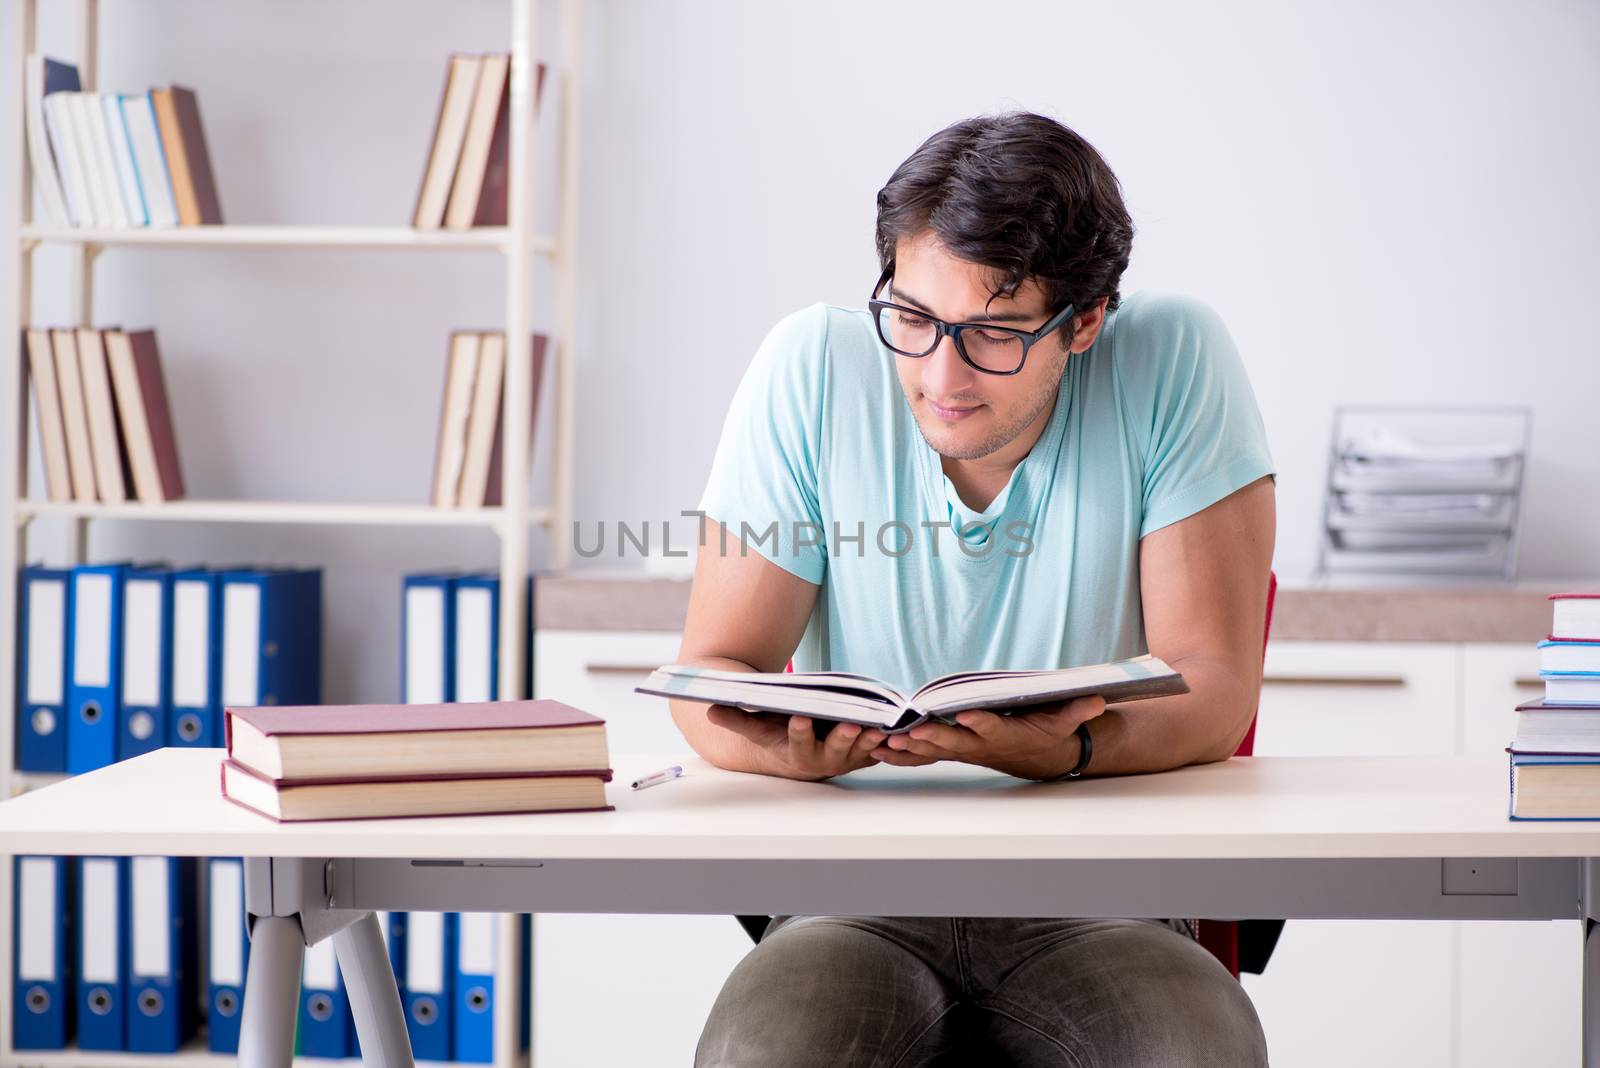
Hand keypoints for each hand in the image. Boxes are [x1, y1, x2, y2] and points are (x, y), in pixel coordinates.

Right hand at [704, 704, 886, 781]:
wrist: (801, 753)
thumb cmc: (778, 735)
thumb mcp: (757, 728)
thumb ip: (737, 719)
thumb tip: (709, 709)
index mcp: (797, 754)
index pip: (798, 743)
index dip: (800, 731)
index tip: (800, 717)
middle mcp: (825, 761)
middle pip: (836, 750)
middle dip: (843, 737)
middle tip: (851, 724)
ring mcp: (848, 758)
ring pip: (862, 750)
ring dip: (872, 738)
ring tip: (880, 724)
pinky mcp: (865, 753)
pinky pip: (880, 748)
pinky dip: (888, 739)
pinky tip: (897, 725)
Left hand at [878, 695, 1107, 780]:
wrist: (1037, 758)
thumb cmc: (1048, 733)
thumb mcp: (1064, 721)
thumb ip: (1077, 710)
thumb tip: (1099, 699)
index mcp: (1007, 734)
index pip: (992, 727)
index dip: (980, 722)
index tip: (966, 715)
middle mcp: (982, 745)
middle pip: (955, 741)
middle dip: (932, 737)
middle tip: (911, 732)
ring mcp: (964, 749)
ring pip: (933, 750)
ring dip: (909, 748)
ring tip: (884, 744)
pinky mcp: (952, 748)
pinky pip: (924, 753)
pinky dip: (902, 752)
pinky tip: (878, 750)